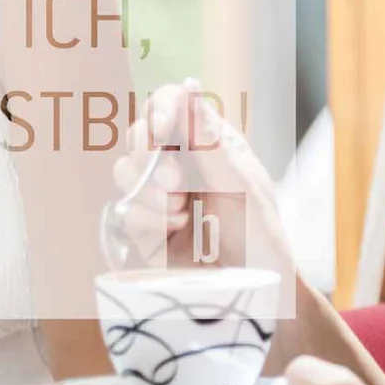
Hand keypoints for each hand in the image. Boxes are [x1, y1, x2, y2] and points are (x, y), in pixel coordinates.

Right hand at [110, 80, 290, 269]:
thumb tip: (190, 87)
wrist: (251, 297)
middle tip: (176, 187)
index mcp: (210, 142)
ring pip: (124, 170)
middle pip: (138, 133)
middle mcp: (181, 162)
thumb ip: (208, 141)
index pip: (170, 104)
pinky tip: (172, 232)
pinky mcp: (145, 227)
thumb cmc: (260, 238)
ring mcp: (160, 194)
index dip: (160, 109)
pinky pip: (124, 210)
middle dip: (150, 158)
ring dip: (148, 192)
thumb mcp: (240, 187)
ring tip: (180, 215)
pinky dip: (145, 220)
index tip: (164, 129)